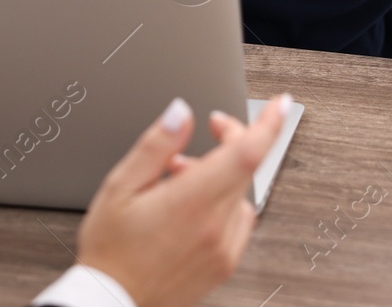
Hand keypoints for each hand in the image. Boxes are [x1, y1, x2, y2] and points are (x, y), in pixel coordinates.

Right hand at [76, 95, 289, 306]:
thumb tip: (181, 113)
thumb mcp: (119, 186)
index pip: (245, 154)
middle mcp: (214, 227)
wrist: (112, 301)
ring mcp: (223, 249)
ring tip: (181, 177)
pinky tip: (194, 204)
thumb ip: (156, 145)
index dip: (268, 124)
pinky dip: (224, 202)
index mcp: (189, 202)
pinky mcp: (224, 265)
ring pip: (241, 193)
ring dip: (223, 174)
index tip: (280, 104)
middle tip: (210, 127)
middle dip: (232, 139)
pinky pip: (239, 220)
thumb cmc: (110, 249)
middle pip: (245, 168)